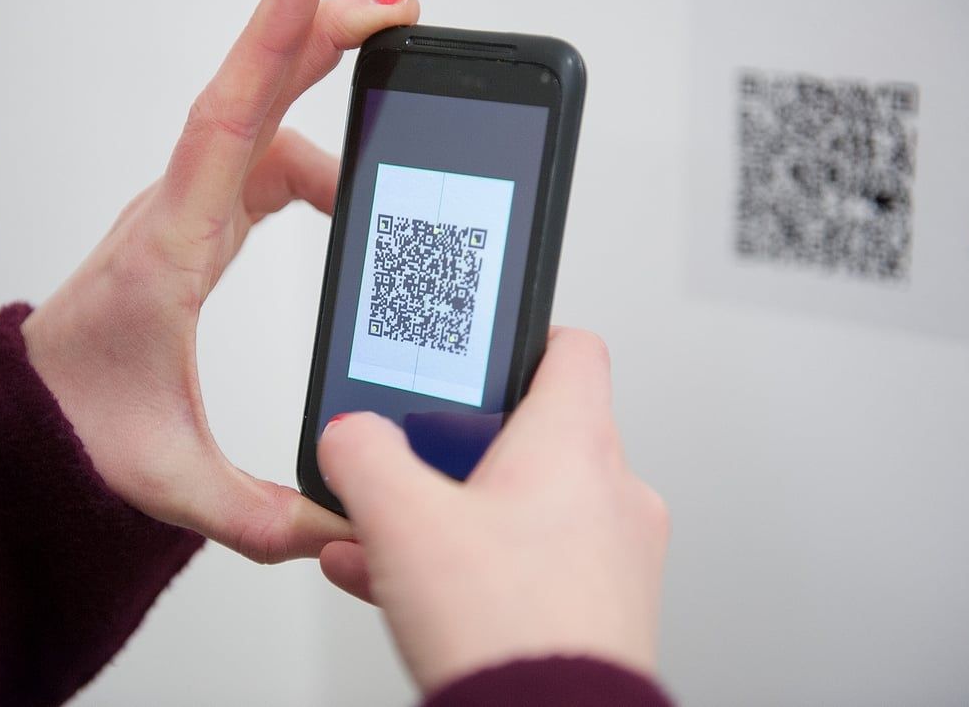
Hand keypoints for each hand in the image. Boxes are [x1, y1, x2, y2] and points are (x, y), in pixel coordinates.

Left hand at [20, 0, 418, 561]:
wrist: (26, 419)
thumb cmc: (76, 431)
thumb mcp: (173, 485)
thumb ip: (267, 517)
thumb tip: (348, 526)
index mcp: (168, 255)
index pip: (221, 129)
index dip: (268, 49)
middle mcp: (174, 215)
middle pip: (251, 98)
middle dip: (321, 38)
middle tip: (397, 10)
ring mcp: (184, 213)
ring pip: (260, 122)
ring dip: (324, 91)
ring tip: (397, 90)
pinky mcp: (195, 224)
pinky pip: (258, 160)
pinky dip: (311, 150)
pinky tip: (347, 179)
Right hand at [316, 329, 669, 692]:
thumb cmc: (507, 630)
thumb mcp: (402, 522)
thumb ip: (364, 457)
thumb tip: (351, 434)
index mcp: (576, 441)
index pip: (571, 348)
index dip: (523, 339)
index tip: (484, 354)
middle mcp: (613, 489)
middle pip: (537, 434)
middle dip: (463, 449)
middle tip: (419, 465)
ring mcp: (617, 553)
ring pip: (530, 506)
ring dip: (462, 513)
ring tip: (399, 538)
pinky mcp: (607, 607)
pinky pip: (539, 563)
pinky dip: (483, 562)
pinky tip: (416, 588)